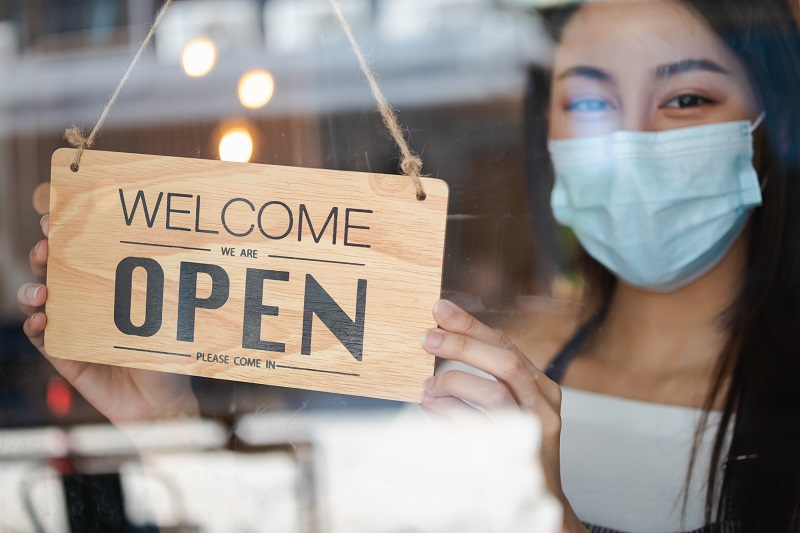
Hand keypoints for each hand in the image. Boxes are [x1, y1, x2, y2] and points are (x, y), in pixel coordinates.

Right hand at [17, 214, 198, 423]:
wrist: (161, 403)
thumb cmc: (170, 355)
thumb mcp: (171, 315)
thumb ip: (167, 286)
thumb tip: (179, 245)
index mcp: (109, 286)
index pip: (83, 253)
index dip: (64, 234)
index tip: (55, 218)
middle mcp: (86, 302)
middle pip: (53, 271)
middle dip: (44, 255)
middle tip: (45, 247)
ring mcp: (72, 327)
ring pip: (38, 301)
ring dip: (32, 290)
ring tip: (42, 291)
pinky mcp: (63, 355)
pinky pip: (41, 337)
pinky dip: (36, 325)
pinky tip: (43, 319)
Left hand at [420, 299, 586, 532]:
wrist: (537, 504)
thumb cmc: (513, 454)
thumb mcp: (502, 412)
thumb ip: (478, 385)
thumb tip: (435, 355)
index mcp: (541, 386)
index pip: (506, 344)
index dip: (471, 325)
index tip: (440, 309)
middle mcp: (544, 404)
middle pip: (505, 360)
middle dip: (462, 344)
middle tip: (428, 337)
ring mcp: (535, 432)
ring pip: (494, 392)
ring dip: (454, 382)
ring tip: (428, 387)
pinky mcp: (517, 458)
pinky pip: (478, 428)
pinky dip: (450, 414)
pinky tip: (433, 408)